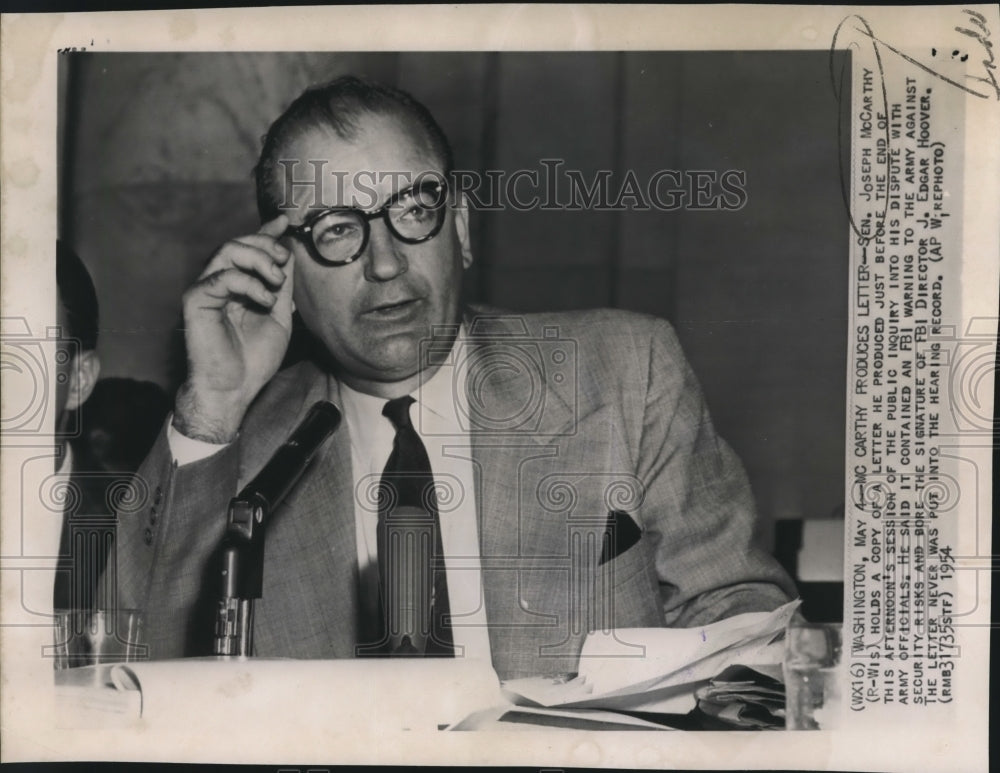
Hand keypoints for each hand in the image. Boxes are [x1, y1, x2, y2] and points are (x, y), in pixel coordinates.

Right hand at [174, 215, 293, 442]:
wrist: (235, 388)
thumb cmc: (255, 358)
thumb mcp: (279, 316)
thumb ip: (282, 286)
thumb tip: (289, 254)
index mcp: (239, 285)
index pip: (250, 250)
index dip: (266, 232)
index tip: (286, 221)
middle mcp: (220, 282)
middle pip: (238, 243)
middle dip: (265, 245)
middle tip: (284, 261)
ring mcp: (206, 289)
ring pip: (228, 251)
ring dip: (258, 259)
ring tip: (276, 281)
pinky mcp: (196, 300)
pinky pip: (222, 277)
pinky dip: (248, 283)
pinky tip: (265, 300)